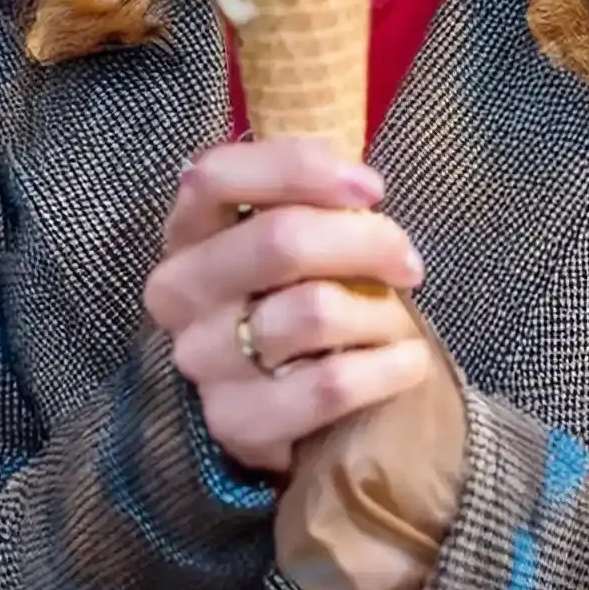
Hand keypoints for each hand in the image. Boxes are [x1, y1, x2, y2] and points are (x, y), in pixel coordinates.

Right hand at [143, 137, 431, 477]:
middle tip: (407, 262)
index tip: (372, 188)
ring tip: (397, 321)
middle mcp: (180, 291)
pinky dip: (386, 368)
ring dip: (379, 312)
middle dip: (366, 242)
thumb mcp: (292, 237)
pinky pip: (329, 384)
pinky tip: (406, 361)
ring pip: (314, 311)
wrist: (277, 404)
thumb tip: (363, 187)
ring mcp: (202, 358)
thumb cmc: (296, 295)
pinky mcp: (235, 420)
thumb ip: (310, 201)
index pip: (219, 174)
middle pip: (280, 240)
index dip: (301, 169)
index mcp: (189, 229)